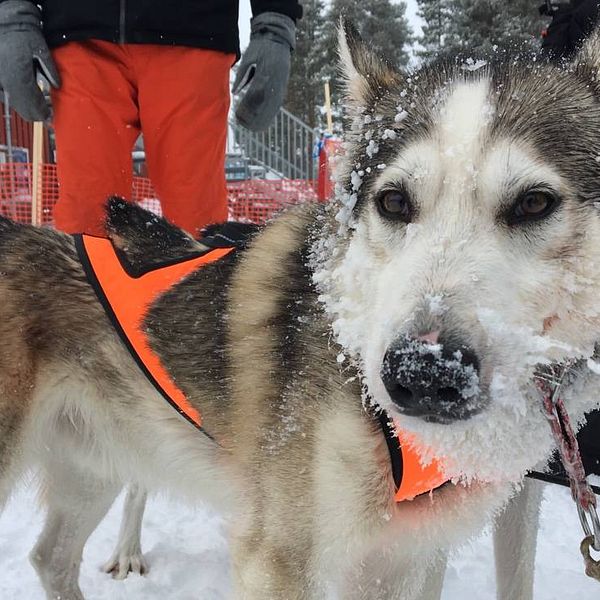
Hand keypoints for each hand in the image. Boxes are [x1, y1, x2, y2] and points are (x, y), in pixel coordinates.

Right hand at [0, 0, 59, 121]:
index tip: (49, 117)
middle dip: (34, 113)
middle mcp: (6, 81)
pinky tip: (23, 97)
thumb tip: (56, 86)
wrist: (4, 21)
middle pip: (21, 107)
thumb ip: (50, 70)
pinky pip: (4, 95)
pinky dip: (14, 98)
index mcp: (18, 75)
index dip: (41, 112)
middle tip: (44, 116)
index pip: (32, 102)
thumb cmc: (23, 33)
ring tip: (36, 107)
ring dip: (24, 106)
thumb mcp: (41, 49)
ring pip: (12, 102)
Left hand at [232, 12, 295, 132]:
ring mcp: (280, 89)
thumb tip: (235, 92)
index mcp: (267, 74)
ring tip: (247, 125)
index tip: (237, 113)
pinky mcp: (281, 92)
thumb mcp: (249, 57)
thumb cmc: (261, 48)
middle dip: (252, 117)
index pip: (257, 96)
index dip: (247, 107)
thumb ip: (242, 75)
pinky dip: (267, 118)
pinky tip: (258, 123)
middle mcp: (275, 84)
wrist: (278, 40)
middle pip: (265, 107)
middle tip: (239, 121)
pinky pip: (275, 109)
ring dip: (259, 120)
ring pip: (271, 111)